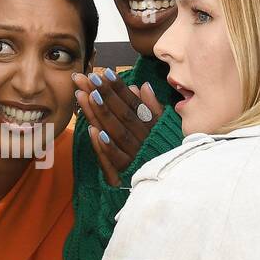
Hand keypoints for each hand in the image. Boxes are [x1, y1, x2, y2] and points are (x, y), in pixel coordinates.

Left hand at [73, 69, 165, 186]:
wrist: (172, 186)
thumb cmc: (164, 153)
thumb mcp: (163, 129)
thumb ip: (153, 108)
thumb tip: (141, 86)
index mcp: (152, 128)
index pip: (133, 104)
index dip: (119, 89)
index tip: (105, 73)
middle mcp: (144, 140)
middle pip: (121, 114)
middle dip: (105, 95)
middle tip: (89, 78)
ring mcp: (135, 156)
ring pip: (115, 132)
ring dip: (101, 114)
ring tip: (86, 96)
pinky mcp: (127, 174)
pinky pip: (114, 159)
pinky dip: (104, 146)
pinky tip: (91, 131)